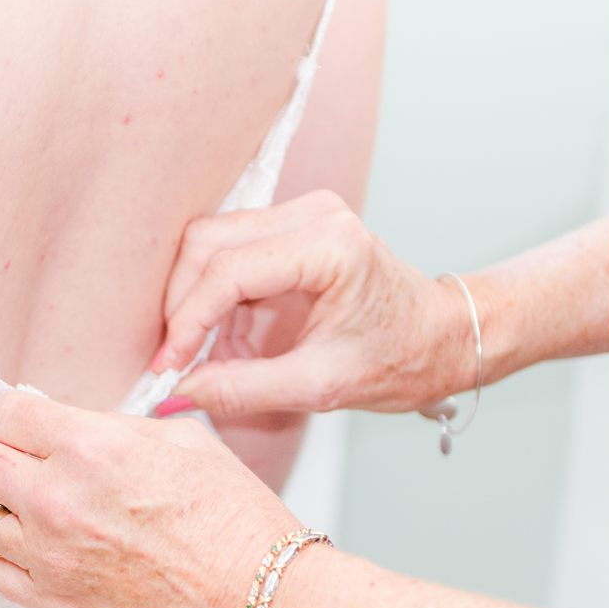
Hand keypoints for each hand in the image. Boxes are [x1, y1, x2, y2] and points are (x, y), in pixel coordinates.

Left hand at [0, 391, 302, 607]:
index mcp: (93, 446)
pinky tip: (33, 550)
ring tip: (23, 510)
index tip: (24, 427)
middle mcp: (58, 497)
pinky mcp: (50, 604)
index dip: (12, 415)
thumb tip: (75, 428)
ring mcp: (48, 556)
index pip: (3, 412)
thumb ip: (118, 429)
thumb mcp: (190, 444)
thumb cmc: (241, 524)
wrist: (263, 606)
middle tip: (18, 464)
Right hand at [148, 189, 472, 420]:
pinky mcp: (292, 228)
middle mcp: (315, 214)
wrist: (441, 338)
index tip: (167, 365)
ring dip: (194, 298)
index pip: (230, 270)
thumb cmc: (401, 358)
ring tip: (197, 352)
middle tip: (171, 359)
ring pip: (211, 242)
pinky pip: (230, 252)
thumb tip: (178, 393)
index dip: (188, 320)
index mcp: (331, 246)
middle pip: (208, 242)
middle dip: (181, 303)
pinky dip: (215, 295)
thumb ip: (245, 389)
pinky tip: (221, 337)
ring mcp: (302, 214)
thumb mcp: (321, 387)